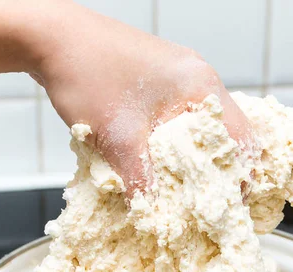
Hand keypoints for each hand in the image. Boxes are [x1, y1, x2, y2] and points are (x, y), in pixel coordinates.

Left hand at [33, 2, 252, 195]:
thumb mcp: (118, 138)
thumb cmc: (87, 76)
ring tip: (184, 183)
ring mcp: (180, 71)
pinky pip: (182, 112)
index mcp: (201, 86)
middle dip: (219, 167)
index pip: (243, 138)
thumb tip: (153, 216)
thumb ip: (140, 181)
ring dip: (196, 153)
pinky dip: (178, 138)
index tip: (230, 204)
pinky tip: (160, 155)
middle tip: (207, 198)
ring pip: (202, 122)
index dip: (242, 176)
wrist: (50, 35)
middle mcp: (198, 74)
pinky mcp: (160, 74)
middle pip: (227, 130)